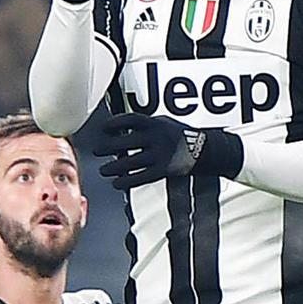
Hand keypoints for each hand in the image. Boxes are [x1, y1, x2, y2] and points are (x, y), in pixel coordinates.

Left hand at [94, 113, 242, 189]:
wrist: (205, 150)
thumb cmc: (181, 136)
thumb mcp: (165, 122)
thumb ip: (146, 125)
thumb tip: (122, 128)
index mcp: (156, 122)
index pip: (130, 120)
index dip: (114, 124)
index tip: (104, 129)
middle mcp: (156, 137)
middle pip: (125, 141)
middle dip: (108, 147)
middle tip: (97, 150)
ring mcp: (160, 154)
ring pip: (130, 161)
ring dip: (114, 167)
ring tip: (104, 170)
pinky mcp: (164, 169)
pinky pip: (141, 176)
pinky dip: (127, 180)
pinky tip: (117, 183)